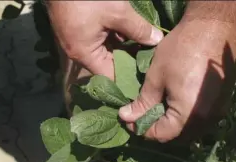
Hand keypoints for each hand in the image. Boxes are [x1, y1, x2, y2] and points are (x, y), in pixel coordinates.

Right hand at [46, 1, 163, 79]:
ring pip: (106, 49)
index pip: (110, 76)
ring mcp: (78, 40)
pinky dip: (114, 35)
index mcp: (84, 54)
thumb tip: (157, 40)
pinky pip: (100, 38)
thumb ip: (138, 29)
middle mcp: (79, 52)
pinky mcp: (79, 29)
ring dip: (123, 45)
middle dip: (129, 59)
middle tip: (149, 58)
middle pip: (108, 63)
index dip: (129, 76)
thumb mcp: (117, 12)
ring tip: (144, 45)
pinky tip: (130, 30)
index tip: (146, 73)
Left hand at [119, 19, 235, 142]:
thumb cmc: (182, 50)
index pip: (161, 134)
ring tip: (155, 109)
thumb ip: (142, 102)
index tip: (128, 119)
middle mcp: (206, 120)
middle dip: (156, 129)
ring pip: (189, 130)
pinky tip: (173, 103)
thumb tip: (126, 117)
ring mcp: (218, 112)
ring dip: (171, 124)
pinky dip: (185, 117)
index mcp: (189, 115)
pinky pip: (200, 120)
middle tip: (140, 115)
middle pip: (177, 136)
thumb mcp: (156, 77)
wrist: (215, 27)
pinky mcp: (222, 103)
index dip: (141, 129)